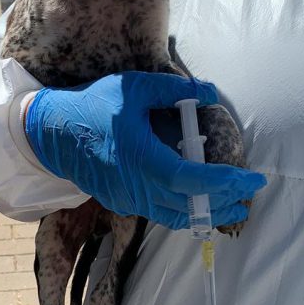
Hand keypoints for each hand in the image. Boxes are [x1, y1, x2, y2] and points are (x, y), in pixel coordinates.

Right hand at [25, 72, 266, 229]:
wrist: (51, 132)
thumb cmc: (93, 106)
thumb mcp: (134, 88)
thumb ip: (174, 89)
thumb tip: (210, 93)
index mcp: (141, 158)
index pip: (191, 181)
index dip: (225, 183)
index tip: (251, 178)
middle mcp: (136, 187)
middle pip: (190, 206)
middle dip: (225, 202)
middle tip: (250, 193)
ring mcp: (128, 199)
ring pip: (176, 217)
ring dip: (208, 212)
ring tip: (234, 206)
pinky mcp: (122, 202)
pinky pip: (161, 214)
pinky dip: (186, 211)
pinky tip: (200, 203)